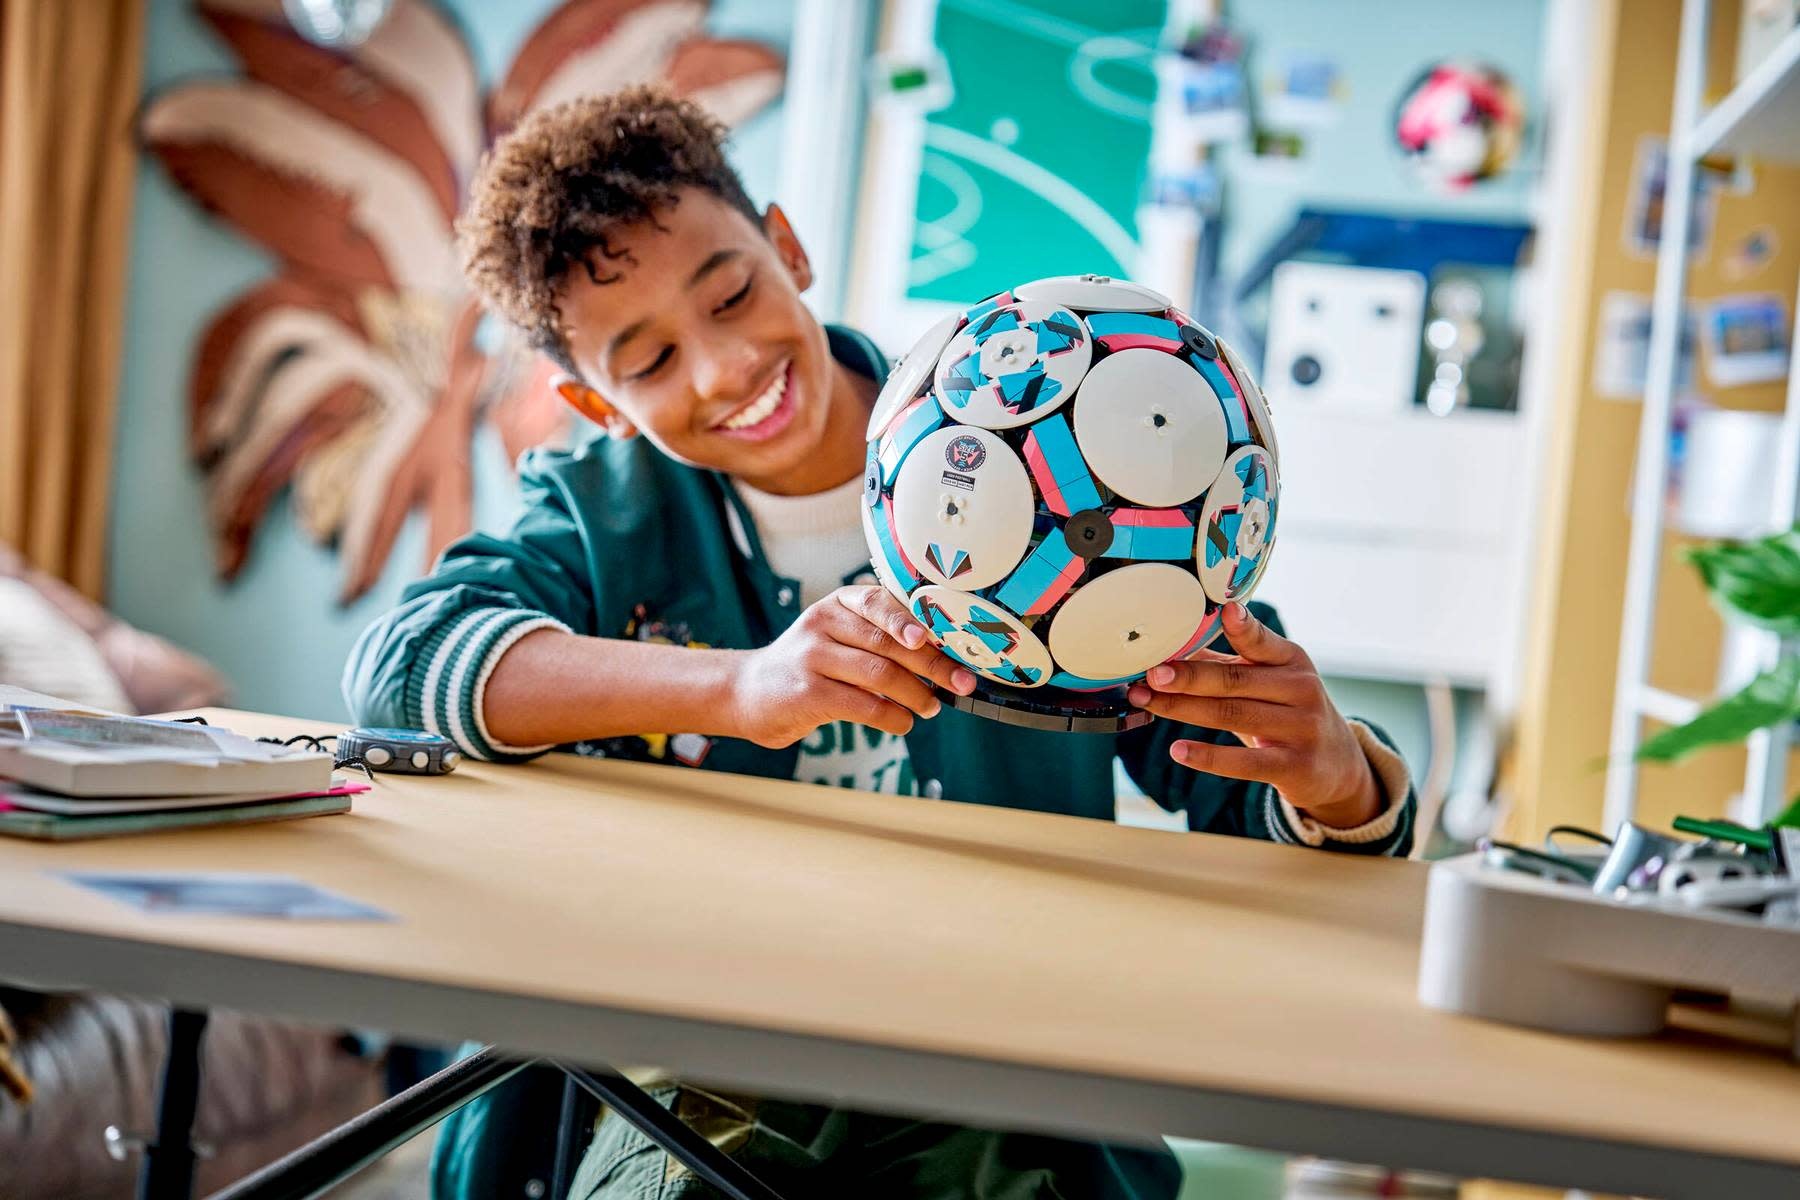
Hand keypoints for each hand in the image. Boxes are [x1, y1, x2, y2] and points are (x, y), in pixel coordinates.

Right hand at [728, 586, 977, 747]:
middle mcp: (821, 624)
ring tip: (932, 707)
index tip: (934, 638)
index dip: (910, 620)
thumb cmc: (809, 666)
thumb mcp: (837, 638)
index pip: (879, 602)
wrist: (748, 691)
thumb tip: (940, 659)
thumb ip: (877, 640)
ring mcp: (811, 657)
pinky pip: (864, 705)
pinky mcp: (807, 693)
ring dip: (917, 694)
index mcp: (836, 604)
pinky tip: (903, 722)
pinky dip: (892, 717)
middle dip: (932, 665)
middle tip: (960, 683)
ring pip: (880, 674)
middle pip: (888, 642)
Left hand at [1127, 603, 1381, 827]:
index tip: (1222, 611)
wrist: (1336, 765)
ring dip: (1183, 709)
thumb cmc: (1287, 712)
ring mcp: (1301, 728)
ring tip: (1147, 703)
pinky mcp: (1295, 766)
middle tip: (1151, 674)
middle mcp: (1301, 689)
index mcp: (1291, 660)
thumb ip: (1226, 666)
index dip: (1243, 626)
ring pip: (1231, 716)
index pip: (1262, 640)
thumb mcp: (1270, 681)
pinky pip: (1244, 762)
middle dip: (1187, 677)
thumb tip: (1169, 649)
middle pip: (1234, 681)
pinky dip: (1208, 756)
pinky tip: (1178, 750)